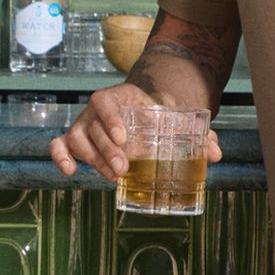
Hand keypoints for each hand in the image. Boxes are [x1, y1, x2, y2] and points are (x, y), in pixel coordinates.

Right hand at [48, 83, 218, 182]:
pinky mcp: (77, 141)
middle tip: (123, 168)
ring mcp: (84, 126)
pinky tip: (70, 171)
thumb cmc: (158, 117)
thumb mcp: (176, 122)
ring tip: (112, 176)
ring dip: (92, 159)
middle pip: (91, 126)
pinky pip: (59, 145)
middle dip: (105, 150)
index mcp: (119, 98)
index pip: (104, 100)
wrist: (143, 115)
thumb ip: (197, 135)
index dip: (109, 118)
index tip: (123, 137)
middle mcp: (96, 111)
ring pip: (76, 138)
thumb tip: (215, 152)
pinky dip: (60, 157)